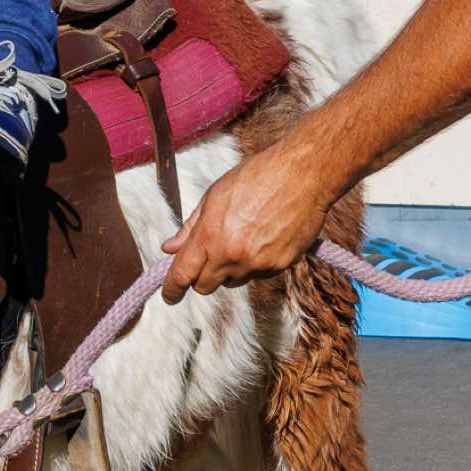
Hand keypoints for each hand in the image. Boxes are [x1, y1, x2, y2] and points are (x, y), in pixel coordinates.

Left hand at [159, 142, 333, 303]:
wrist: (302, 175)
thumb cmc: (256, 177)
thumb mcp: (214, 196)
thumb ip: (190, 227)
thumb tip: (169, 248)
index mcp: (210, 235)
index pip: (183, 274)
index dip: (171, 289)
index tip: (169, 295)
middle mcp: (232, 255)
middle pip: (205, 286)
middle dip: (201, 276)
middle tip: (207, 256)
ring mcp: (257, 264)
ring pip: (232, 281)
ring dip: (229, 269)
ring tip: (242, 237)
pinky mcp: (279, 267)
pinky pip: (257, 276)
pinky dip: (254, 265)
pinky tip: (262, 238)